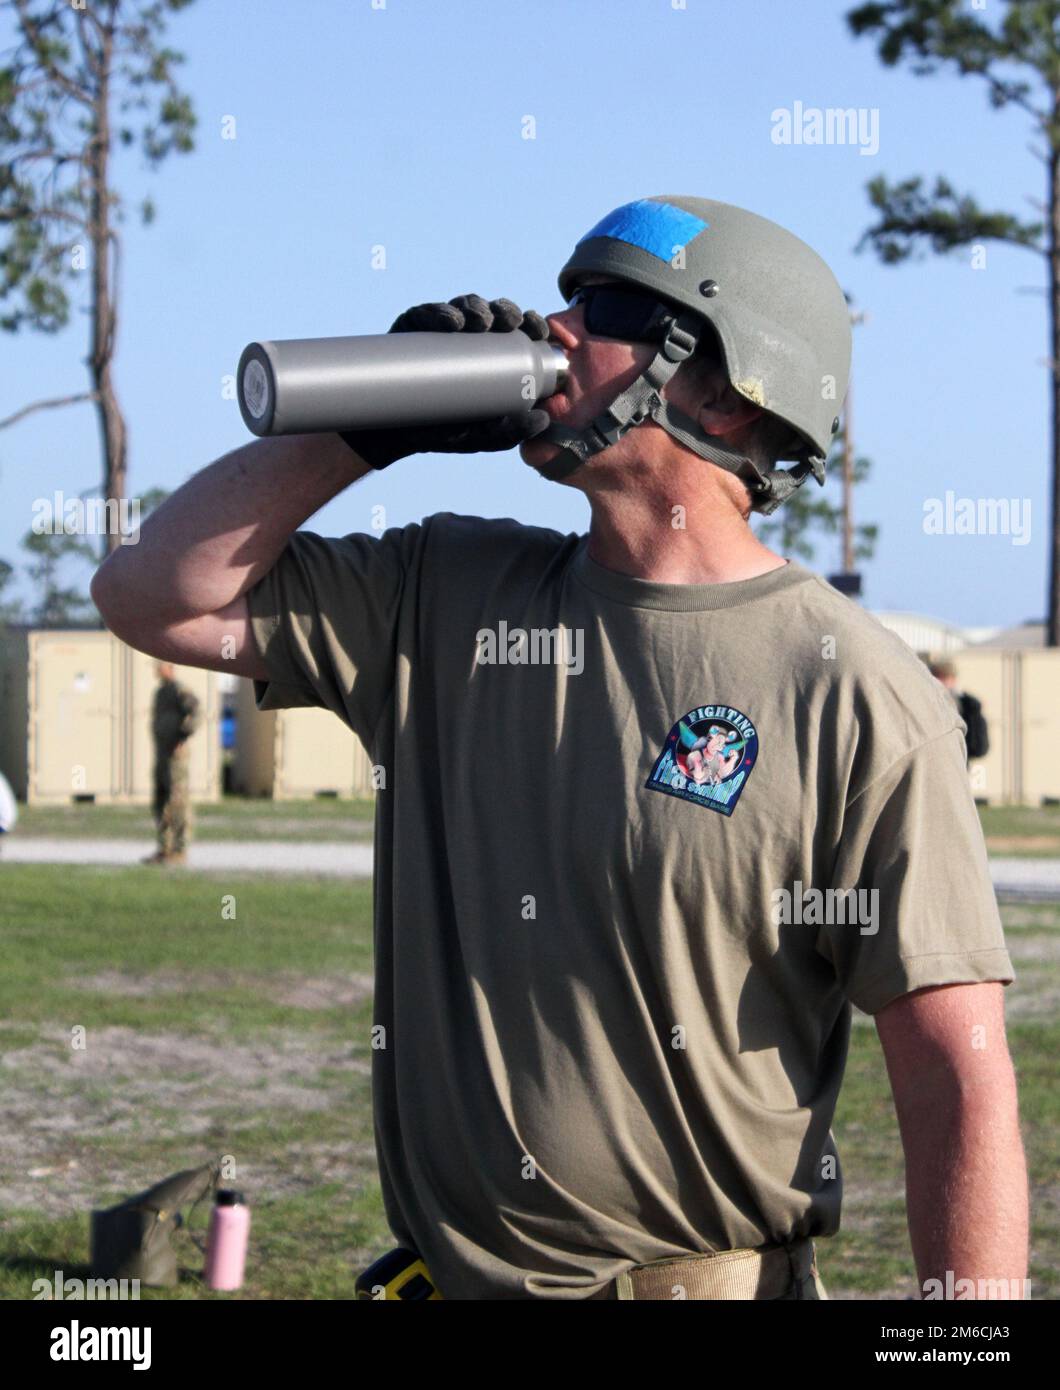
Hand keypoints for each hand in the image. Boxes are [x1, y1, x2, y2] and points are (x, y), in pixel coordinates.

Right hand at [339, 294, 551, 469]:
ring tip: (481, 322)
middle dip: (504, 310)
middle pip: (492, 313)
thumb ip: (510, 431)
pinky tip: (452, 322)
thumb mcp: (481, 436)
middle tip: (510, 321)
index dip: (530, 322)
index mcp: (490, 355)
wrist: (395, 433)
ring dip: (476, 308)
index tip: (538, 329)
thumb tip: (543, 420)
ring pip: (463, 307)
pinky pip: (427, 314)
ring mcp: (438, 331)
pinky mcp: (411, 329)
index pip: (515, 331)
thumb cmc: (444, 432)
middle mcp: (467, 338)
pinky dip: (440, 313)